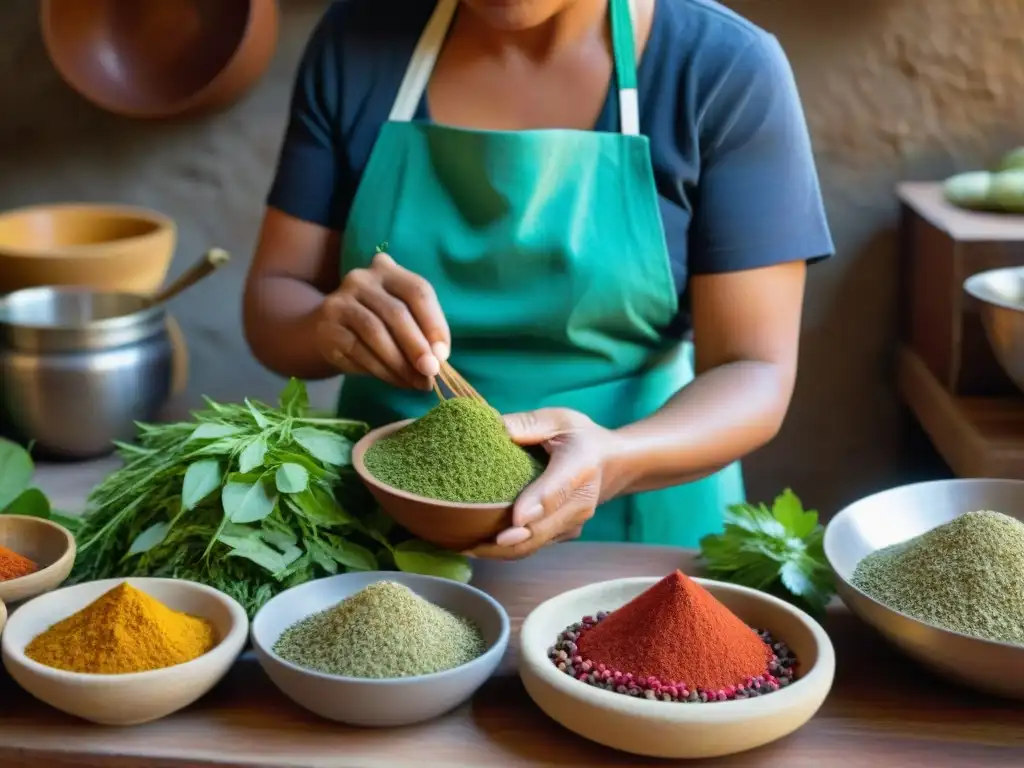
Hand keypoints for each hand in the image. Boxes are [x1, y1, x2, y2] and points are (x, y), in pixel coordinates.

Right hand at [316, 251, 449, 389]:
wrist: (327, 334)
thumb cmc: (375, 325)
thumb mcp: (400, 321)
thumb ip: (421, 333)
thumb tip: (438, 360)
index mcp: (387, 271)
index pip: (418, 291)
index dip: (435, 323)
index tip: (444, 354)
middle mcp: (362, 280)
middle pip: (397, 313)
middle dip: (418, 346)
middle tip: (431, 372)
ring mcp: (340, 302)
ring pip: (376, 333)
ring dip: (400, 363)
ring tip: (416, 382)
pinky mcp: (328, 328)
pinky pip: (359, 351)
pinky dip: (382, 370)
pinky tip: (396, 380)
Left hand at [466, 409, 620, 559]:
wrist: (614, 464)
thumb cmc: (581, 437)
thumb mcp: (558, 419)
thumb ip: (527, 424)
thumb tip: (491, 428)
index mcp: (579, 468)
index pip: (556, 491)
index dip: (534, 506)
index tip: (514, 519)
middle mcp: (579, 503)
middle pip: (540, 529)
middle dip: (504, 541)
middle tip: (466, 543)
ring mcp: (572, 524)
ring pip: (534, 544)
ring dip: (499, 551)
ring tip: (463, 546)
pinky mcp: (564, 535)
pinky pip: (534, 546)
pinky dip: (507, 550)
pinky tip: (477, 545)